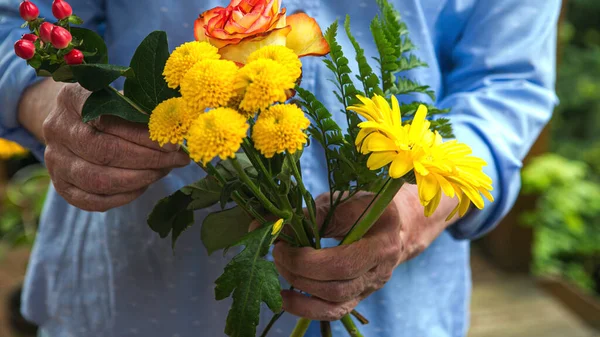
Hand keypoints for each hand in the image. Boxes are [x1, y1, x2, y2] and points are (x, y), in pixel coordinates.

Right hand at [42, 84, 189, 211]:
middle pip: (105, 152)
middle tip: (176, 160)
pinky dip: (124, 196)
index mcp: (72, 99)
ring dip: (139, 179)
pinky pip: (94, 201)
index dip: (144, 136)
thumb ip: (142, 111)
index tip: (173, 143)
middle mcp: (57, 130)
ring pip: (99, 180)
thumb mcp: (122, 98)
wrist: (73, 124)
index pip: (109, 120)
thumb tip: (177, 128)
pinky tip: (144, 185)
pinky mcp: (61, 186)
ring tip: (163, 171)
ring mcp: (55, 161)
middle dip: (148, 159)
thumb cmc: (108, 109)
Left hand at [273, 186, 458, 320]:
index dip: (305, 261)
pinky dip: (304, 308)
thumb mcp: (341, 202)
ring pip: (333, 305)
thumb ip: (309, 215)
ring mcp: (370, 288)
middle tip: (276, 253)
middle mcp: (380, 271)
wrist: (396, 223)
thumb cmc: (365, 207)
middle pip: (336, 288)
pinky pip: (332, 312)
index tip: (281, 244)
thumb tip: (267, 224)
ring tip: (279, 269)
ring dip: (299, 291)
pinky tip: (284, 296)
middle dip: (298, 273)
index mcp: (382, 242)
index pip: (342, 264)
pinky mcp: (358, 297)